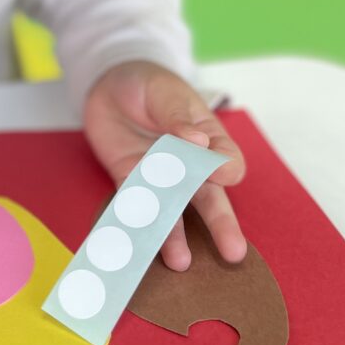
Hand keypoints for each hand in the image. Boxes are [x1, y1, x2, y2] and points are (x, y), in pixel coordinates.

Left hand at [83, 59, 246, 269]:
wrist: (110, 83)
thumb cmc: (149, 85)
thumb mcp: (166, 92)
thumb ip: (178, 117)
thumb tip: (198, 141)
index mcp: (208, 137)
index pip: (226, 159)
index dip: (226, 169)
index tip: (223, 174)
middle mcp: (187, 163)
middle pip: (208, 196)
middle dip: (220, 224)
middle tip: (234, 253)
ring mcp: (159, 175)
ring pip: (173, 209)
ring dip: (177, 235)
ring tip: (181, 262)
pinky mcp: (130, 179)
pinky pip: (135, 203)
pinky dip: (137, 223)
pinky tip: (141, 244)